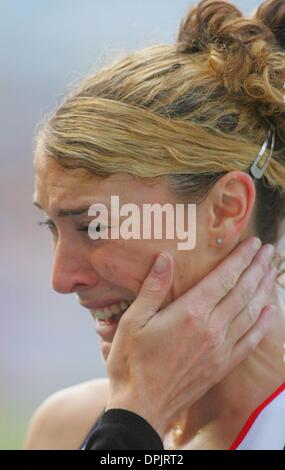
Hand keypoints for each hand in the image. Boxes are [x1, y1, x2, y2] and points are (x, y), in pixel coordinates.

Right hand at [105, 237, 276, 439]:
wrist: (141, 406)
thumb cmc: (132, 362)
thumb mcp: (134, 320)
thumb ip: (153, 287)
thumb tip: (165, 258)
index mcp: (189, 313)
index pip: (223, 278)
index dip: (240, 259)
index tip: (253, 244)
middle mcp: (211, 328)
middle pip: (242, 292)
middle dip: (257, 268)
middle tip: (269, 251)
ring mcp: (220, 349)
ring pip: (249, 312)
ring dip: (263, 290)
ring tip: (272, 272)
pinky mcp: (222, 366)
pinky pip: (249, 341)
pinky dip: (261, 324)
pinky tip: (269, 311)